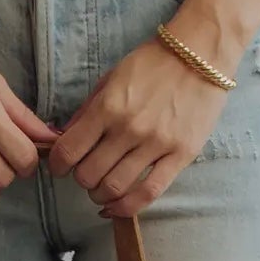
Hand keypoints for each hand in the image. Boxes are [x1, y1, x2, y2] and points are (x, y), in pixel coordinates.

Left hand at [45, 36, 229, 215]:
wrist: (201, 53)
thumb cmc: (154, 63)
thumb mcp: (112, 78)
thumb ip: (88, 110)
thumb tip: (65, 139)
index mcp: (108, 106)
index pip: (69, 150)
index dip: (58, 165)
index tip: (60, 167)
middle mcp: (129, 128)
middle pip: (89, 175)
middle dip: (81, 180)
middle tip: (86, 174)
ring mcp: (156, 144)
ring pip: (115, 187)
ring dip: (101, 195)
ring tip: (102, 189)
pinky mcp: (180, 155)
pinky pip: (149, 192)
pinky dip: (127, 207)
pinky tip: (117, 207)